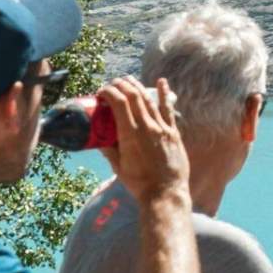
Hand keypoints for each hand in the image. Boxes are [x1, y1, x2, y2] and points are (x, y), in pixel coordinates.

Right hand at [99, 76, 188, 206]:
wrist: (164, 192)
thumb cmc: (139, 182)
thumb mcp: (118, 166)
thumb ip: (109, 150)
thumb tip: (98, 140)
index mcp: (130, 134)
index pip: (119, 103)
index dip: (109, 92)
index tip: (101, 92)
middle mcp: (146, 126)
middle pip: (133, 96)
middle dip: (121, 85)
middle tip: (112, 83)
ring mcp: (161, 128)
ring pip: (148, 100)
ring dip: (137, 87)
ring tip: (128, 80)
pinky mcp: (173, 132)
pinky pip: (168, 109)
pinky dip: (164, 94)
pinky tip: (161, 82)